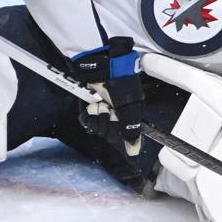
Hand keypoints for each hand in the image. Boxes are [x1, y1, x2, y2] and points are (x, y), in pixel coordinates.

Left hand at [69, 37, 143, 155]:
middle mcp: (115, 114)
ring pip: (97, 129)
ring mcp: (101, 111)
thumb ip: (132, 130)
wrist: (101, 68)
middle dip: (108, 122)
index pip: (124, 135)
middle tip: (109, 108)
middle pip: (109, 133)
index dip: (120, 133)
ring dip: (98, 117)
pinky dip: (87, 117)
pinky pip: (86, 122)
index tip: (118, 125)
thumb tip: (135, 152)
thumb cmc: (119, 84)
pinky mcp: (87, 108)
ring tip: (100, 104)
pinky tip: (91, 108)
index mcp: (128, 114)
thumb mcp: (130, 108)